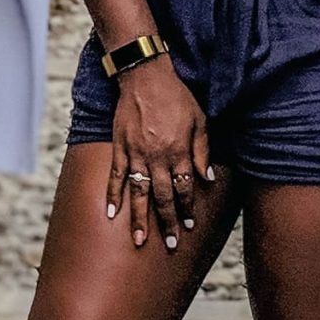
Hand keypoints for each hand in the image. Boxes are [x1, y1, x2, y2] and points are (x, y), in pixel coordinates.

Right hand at [105, 57, 212, 251]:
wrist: (145, 75)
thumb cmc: (176, 96)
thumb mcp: (199, 120)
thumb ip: (202, 150)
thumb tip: (208, 178)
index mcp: (178, 151)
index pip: (184, 188)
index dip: (187, 207)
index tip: (188, 224)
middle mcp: (157, 157)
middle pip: (163, 196)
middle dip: (167, 222)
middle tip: (169, 243)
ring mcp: (136, 153)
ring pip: (139, 192)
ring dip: (140, 218)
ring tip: (140, 240)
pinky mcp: (120, 147)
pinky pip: (116, 175)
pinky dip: (113, 195)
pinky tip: (111, 213)